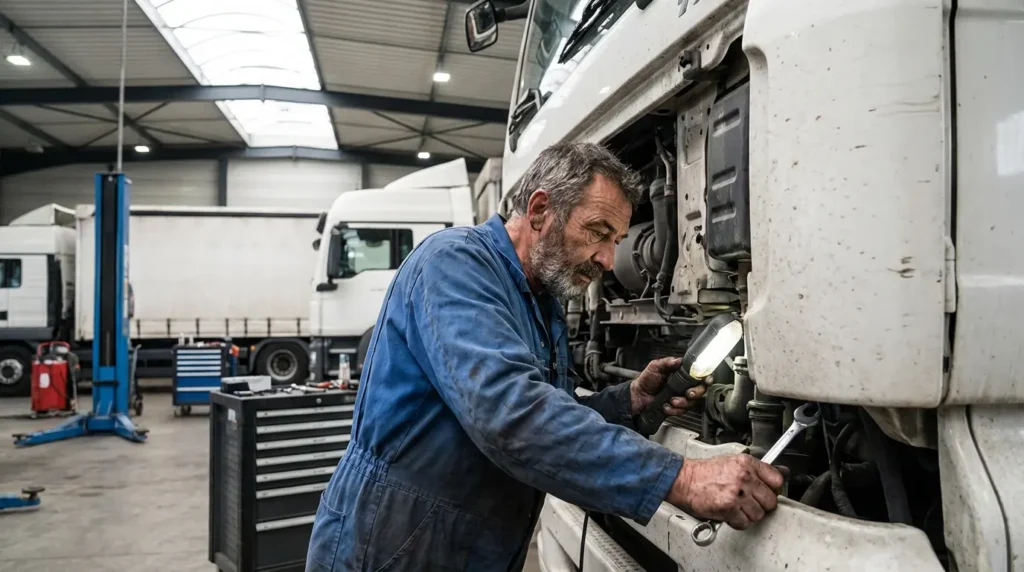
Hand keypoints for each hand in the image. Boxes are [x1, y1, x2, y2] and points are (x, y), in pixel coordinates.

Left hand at [629, 357, 706, 416]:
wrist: (638, 396)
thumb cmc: (646, 380)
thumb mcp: (655, 367)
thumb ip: (666, 362)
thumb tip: (678, 361)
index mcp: (682, 373)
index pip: (700, 374)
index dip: (706, 377)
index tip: (705, 380)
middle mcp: (684, 385)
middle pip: (701, 389)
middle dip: (697, 392)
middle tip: (688, 393)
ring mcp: (681, 397)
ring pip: (692, 402)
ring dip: (683, 402)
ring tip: (671, 400)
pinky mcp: (677, 408)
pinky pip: (682, 411)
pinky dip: (674, 410)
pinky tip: (666, 407)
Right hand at [665, 454, 783, 529]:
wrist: (685, 481)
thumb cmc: (706, 473)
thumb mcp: (733, 462)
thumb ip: (757, 470)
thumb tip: (782, 472)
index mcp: (747, 463)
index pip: (777, 479)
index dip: (773, 489)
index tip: (768, 492)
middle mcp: (744, 477)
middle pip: (771, 500)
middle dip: (761, 504)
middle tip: (749, 502)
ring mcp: (737, 493)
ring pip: (759, 514)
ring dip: (749, 514)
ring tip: (738, 507)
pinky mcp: (729, 508)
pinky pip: (745, 523)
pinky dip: (738, 522)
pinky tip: (731, 513)